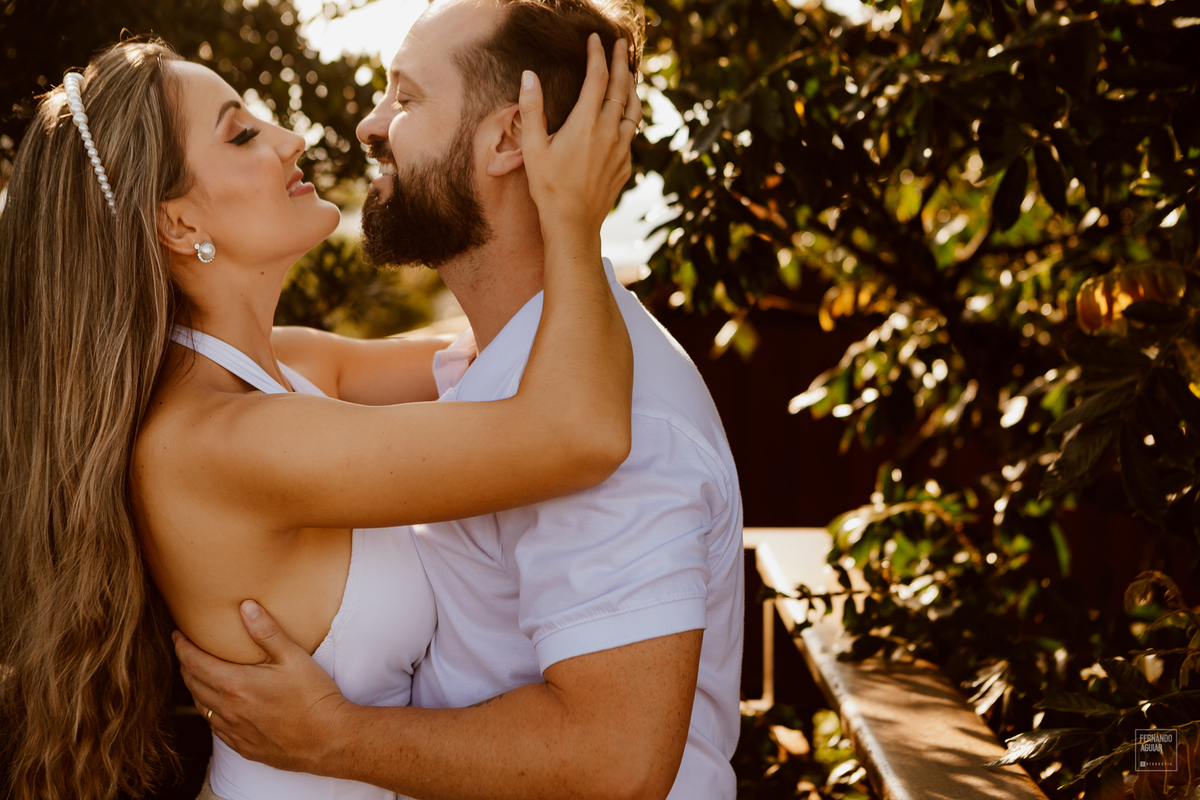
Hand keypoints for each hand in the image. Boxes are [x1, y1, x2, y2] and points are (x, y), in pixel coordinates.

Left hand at [173, 599, 350, 772]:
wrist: (328, 739)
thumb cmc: (314, 697)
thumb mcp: (293, 657)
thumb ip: (267, 631)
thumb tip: (246, 606)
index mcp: (235, 684)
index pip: (194, 662)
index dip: (182, 646)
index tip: (178, 634)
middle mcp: (227, 710)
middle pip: (192, 684)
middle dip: (185, 664)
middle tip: (185, 650)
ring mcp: (233, 731)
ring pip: (201, 707)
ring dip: (195, 688)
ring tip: (198, 674)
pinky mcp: (243, 746)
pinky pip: (215, 727)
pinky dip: (210, 710)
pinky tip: (219, 705)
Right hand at [520, 34, 641, 236]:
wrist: (573, 224)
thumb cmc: (549, 187)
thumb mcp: (533, 147)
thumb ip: (532, 109)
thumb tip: (528, 76)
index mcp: (587, 123)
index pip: (597, 77)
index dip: (597, 55)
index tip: (595, 39)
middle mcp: (610, 132)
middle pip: (621, 87)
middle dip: (621, 62)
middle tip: (621, 44)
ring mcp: (622, 149)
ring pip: (634, 110)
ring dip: (631, 89)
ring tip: (629, 76)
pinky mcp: (626, 165)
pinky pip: (631, 134)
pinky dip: (629, 118)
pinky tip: (624, 118)